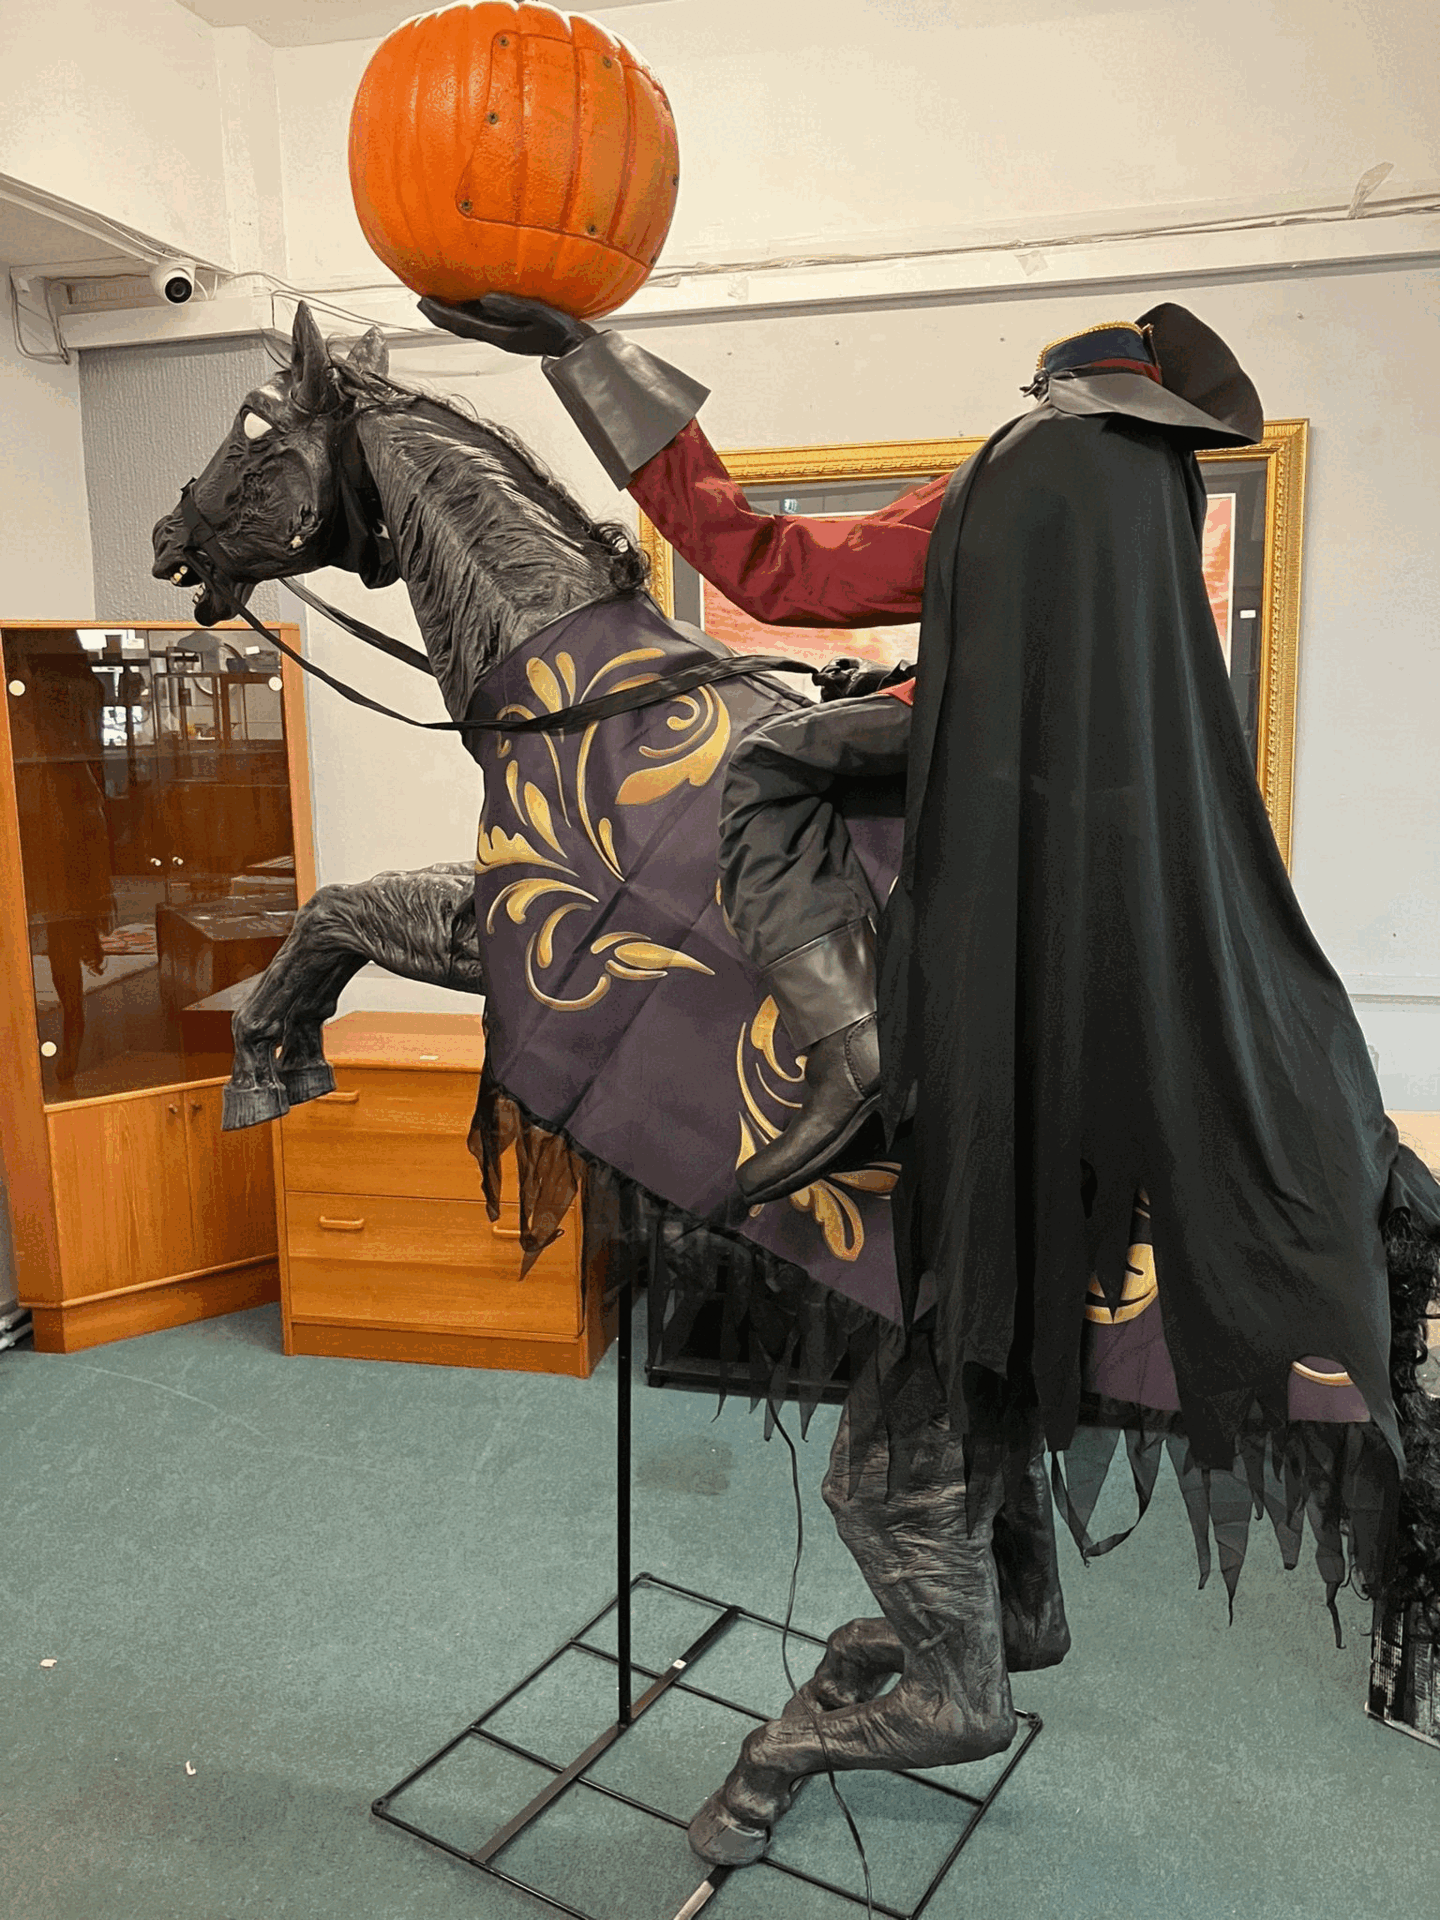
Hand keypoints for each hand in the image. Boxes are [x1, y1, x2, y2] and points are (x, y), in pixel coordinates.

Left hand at [417, 292, 594, 357]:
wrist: (575, 346)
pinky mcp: (510, 331)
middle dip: (440, 314)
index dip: (441, 315)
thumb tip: (485, 297)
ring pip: (470, 324)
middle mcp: (498, 336)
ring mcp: (503, 334)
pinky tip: (467, 302)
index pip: (463, 325)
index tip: (423, 302)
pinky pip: (482, 321)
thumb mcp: (540, 315)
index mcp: (502, 335)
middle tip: (422, 301)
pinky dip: (468, 312)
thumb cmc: (562, 331)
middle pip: (461, 326)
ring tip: (438, 300)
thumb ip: (514, 307)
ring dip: (452, 314)